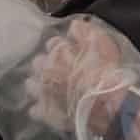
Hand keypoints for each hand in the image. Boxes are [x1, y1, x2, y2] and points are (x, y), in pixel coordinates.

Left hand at [26, 18, 130, 134]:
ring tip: (52, 88)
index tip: (69, 50)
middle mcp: (45, 71)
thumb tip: (74, 25)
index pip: (52, 44)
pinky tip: (52, 107)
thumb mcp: (101, 43)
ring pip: (31, 86)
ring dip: (39, 85)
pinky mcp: (45, 114)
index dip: (61, 47)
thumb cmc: (106, 71)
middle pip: (38, 63)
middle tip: (61, 69)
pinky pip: (35, 110)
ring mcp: (43, 94)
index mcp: (57, 53)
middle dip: (47, 64)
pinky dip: (41, 108)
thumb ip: (85, 32)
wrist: (108, 104)